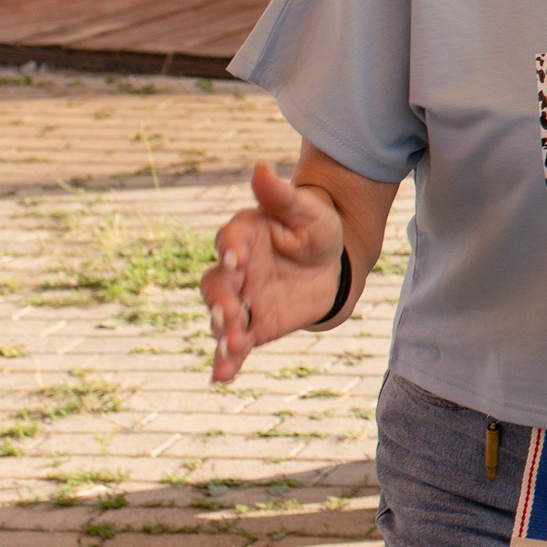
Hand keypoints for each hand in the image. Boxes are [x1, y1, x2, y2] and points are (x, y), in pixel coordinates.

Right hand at [201, 162, 345, 384]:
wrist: (330, 262)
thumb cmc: (315, 226)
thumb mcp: (307, 210)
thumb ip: (282, 196)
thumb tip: (261, 167)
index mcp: (243, 235)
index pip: (228, 240)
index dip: (229, 249)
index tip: (234, 257)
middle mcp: (233, 269)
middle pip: (216, 284)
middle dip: (220, 298)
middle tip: (227, 310)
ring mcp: (240, 299)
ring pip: (222, 316)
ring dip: (223, 329)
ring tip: (231, 341)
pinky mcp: (251, 325)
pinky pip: (234, 345)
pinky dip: (226, 361)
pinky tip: (220, 378)